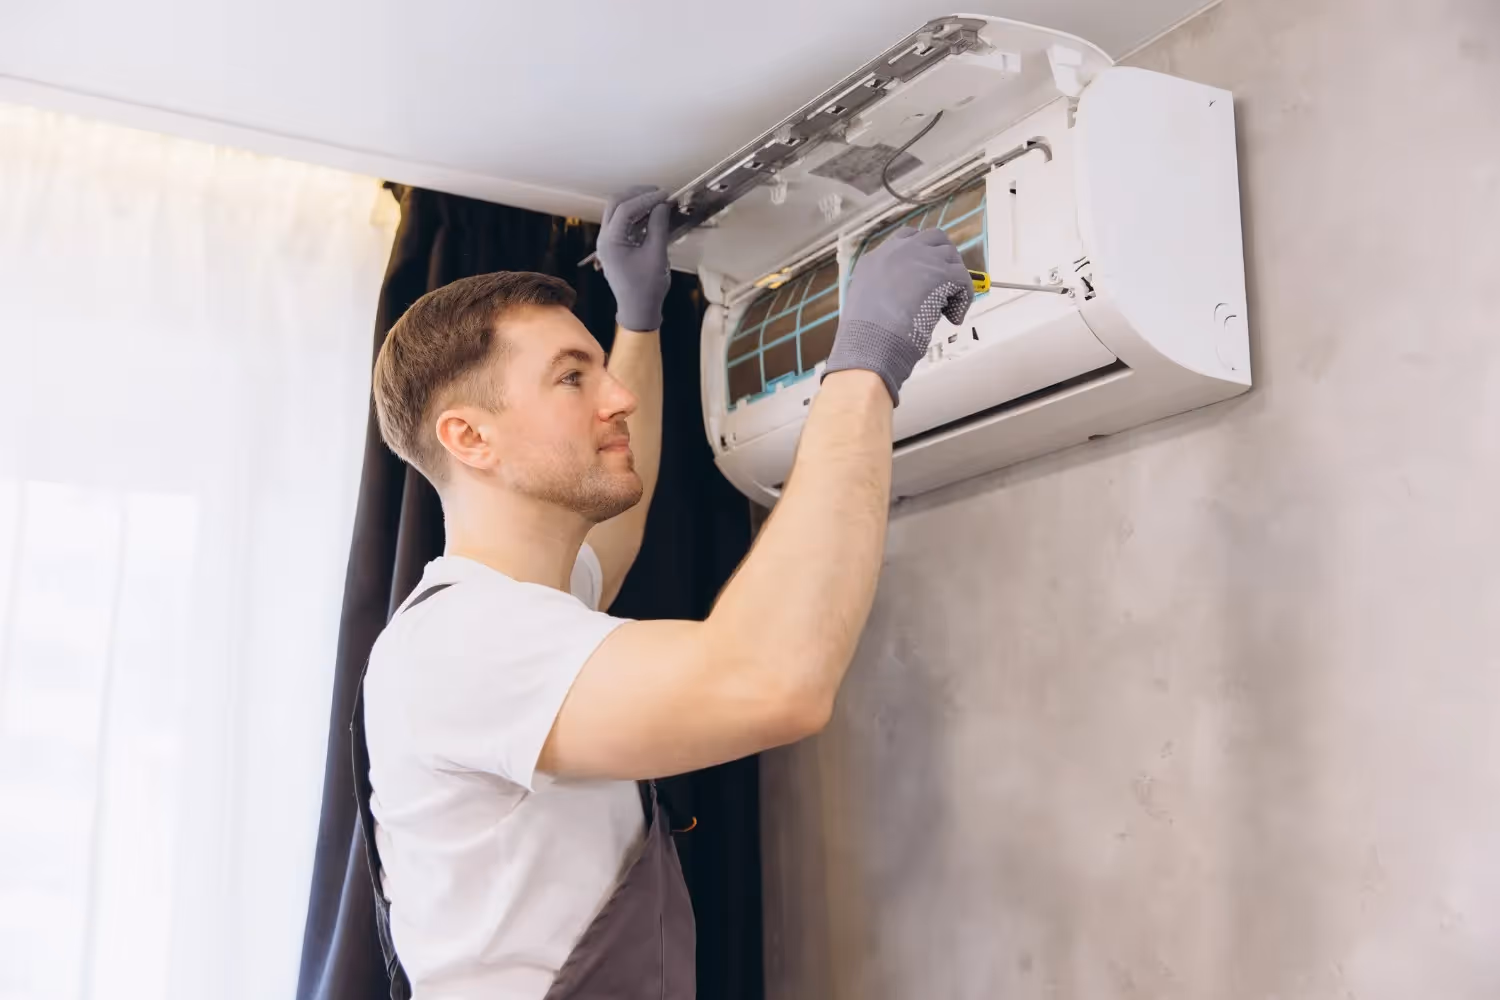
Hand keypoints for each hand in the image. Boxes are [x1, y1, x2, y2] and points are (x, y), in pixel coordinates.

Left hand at [596, 185, 672, 332]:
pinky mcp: (613, 245)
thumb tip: (662, 204)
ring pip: (616, 210)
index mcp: (610, 241)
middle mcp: (604, 239)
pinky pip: (621, 222)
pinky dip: (635, 214)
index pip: (626, 208)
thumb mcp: (657, 255)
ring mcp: (606, 242)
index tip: (665, 195)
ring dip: (636, 202)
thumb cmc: (647, 288)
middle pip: (616, 203)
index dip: (646, 198)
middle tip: (659, 193)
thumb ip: (658, 226)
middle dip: (637, 194)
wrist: (638, 310)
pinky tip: (651, 213)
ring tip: (657, 201)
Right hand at [823, 227, 973, 404]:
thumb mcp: (866, 302)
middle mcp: (898, 251)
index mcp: (876, 258)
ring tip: (947, 305)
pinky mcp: (940, 273)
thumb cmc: (866, 334)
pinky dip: (963, 299)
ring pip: (951, 255)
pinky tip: (953, 317)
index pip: (906, 238)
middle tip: (944, 284)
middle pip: (933, 237)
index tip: (927, 272)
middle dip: (943, 258)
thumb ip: (885, 289)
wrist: (872, 341)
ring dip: (954, 278)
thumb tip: (906, 295)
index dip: (922, 253)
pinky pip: (964, 279)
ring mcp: (920, 258)